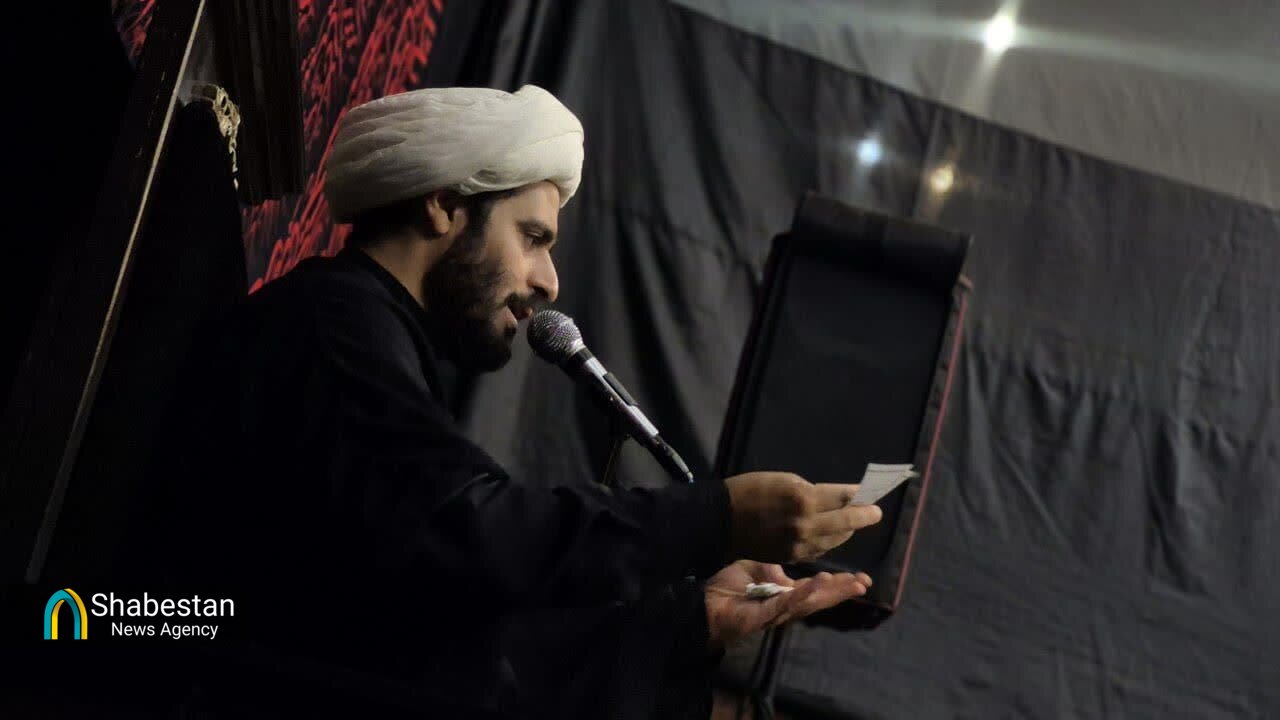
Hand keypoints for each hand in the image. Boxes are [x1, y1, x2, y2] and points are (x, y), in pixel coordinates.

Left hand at [704, 560, 871, 650]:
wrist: (701, 606)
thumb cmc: (727, 590)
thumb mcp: (754, 570)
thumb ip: (772, 569)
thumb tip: (785, 570)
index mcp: (785, 595)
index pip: (816, 589)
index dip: (838, 584)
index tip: (861, 578)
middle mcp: (785, 606)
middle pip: (820, 600)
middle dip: (843, 592)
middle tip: (865, 583)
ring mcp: (775, 614)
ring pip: (808, 604)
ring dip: (829, 593)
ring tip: (849, 583)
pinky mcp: (762, 617)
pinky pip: (785, 605)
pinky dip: (803, 595)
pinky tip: (818, 584)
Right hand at [722, 472, 882, 562]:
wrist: (719, 520)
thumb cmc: (749, 490)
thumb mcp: (784, 480)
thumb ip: (811, 491)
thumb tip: (835, 498)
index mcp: (803, 499)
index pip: (842, 498)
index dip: (858, 495)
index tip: (869, 493)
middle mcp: (806, 524)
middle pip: (845, 522)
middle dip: (863, 516)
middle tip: (875, 513)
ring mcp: (800, 544)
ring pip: (834, 540)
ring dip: (847, 530)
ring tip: (854, 523)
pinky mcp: (791, 557)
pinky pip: (818, 550)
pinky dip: (829, 541)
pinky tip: (833, 535)